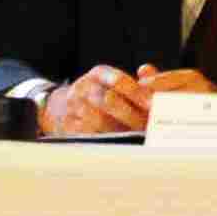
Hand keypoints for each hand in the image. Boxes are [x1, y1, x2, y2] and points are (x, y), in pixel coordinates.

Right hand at [38, 63, 160, 136]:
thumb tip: (151, 74)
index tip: (153, 103)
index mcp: (99, 74)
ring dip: (120, 128)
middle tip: (149, 123)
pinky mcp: (68, 126)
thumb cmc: (101, 93)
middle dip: (131, 113)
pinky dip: (106, 138)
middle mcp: (84, 88)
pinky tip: (120, 141)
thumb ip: (140, 81)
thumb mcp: (116, 81)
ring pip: (98, 119)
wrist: (63, 107)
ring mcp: (73, 107)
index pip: (118, 80)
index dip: (137, 92)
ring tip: (138, 134)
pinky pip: (88, 134)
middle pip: (108, 100)